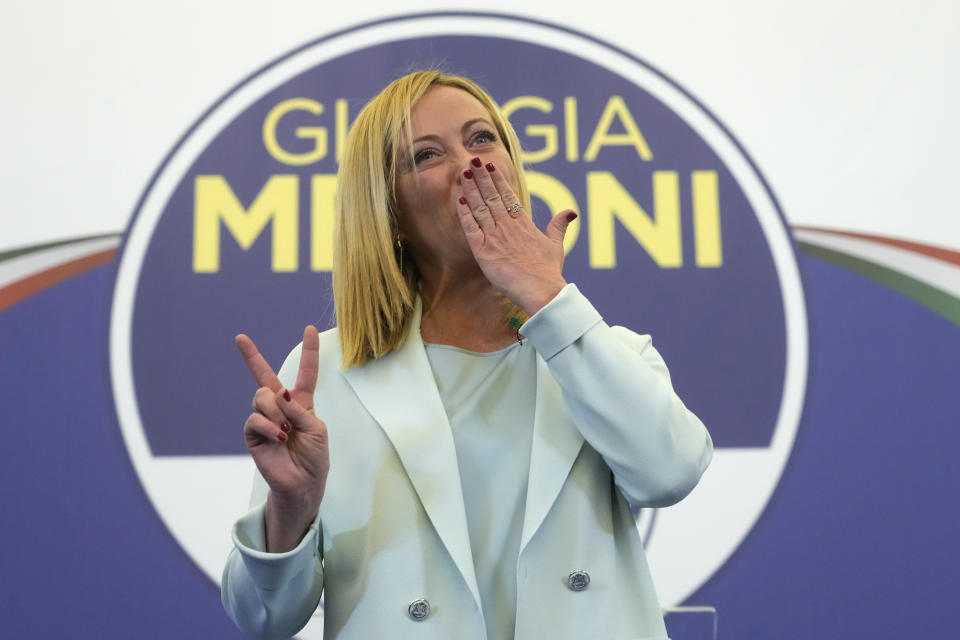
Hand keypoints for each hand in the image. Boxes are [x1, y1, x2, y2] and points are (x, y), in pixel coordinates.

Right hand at [236, 326, 328, 549]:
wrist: (303, 483)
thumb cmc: (314, 458)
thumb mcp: (316, 428)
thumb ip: (299, 409)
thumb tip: (278, 394)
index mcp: (301, 403)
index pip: (305, 373)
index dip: (309, 351)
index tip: (310, 329)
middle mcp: (280, 407)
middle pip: (265, 376)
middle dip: (251, 356)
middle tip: (239, 338)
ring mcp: (265, 419)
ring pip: (262, 396)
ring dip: (275, 411)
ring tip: (285, 431)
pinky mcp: (253, 434)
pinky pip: (255, 418)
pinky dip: (269, 426)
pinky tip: (278, 437)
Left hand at [456, 158, 576, 314]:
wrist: (541, 290)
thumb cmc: (548, 271)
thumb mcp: (555, 245)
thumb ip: (559, 226)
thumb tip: (571, 212)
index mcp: (524, 223)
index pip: (508, 195)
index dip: (497, 179)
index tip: (489, 165)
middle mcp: (508, 226)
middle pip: (492, 196)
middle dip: (481, 177)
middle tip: (472, 160)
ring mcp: (495, 237)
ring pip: (480, 208)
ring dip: (471, 190)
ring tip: (464, 173)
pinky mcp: (484, 251)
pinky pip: (471, 229)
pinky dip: (465, 214)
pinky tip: (459, 201)